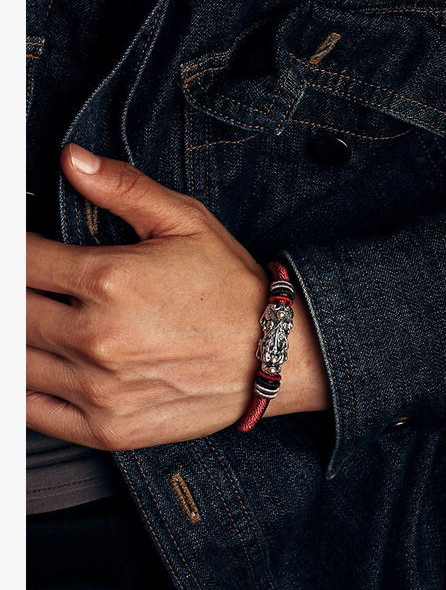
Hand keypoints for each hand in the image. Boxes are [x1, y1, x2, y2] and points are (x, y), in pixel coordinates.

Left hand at [26, 145, 329, 449]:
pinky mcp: (108, 429)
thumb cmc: (233, 291)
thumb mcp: (186, 222)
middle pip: (12, 314)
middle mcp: (98, 339)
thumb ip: (122, 188)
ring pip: (18, 361)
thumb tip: (71, 160)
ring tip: (40, 323)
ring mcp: (100, 390)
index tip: (24, 253)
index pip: (21, 261)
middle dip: (15, 295)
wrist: (275, 355)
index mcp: (110, 281)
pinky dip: (23, 390)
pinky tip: (40, 367)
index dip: (14, 252)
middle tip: (35, 289)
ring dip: (20, 338)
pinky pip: (34, 413)